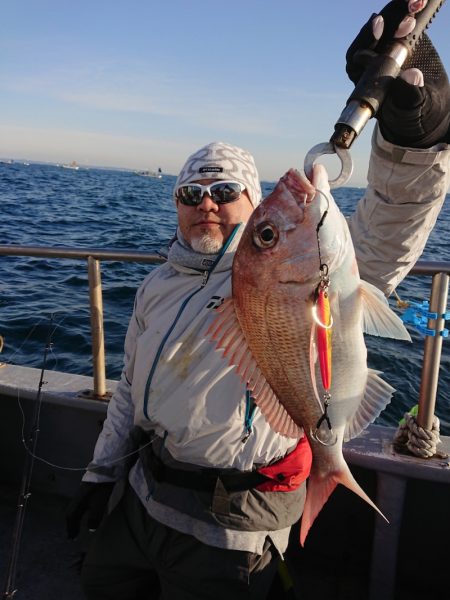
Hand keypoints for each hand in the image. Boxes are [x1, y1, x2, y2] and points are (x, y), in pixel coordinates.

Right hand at [66, 481, 114, 538]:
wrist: (105, 470)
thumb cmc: (101, 489)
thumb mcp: (99, 504)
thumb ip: (94, 517)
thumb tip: (90, 530)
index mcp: (77, 502)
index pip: (70, 517)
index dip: (70, 528)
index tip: (70, 538)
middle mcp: (77, 497)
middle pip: (72, 512)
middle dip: (72, 524)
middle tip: (73, 534)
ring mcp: (82, 492)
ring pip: (76, 508)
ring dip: (77, 517)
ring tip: (79, 525)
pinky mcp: (88, 488)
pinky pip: (81, 504)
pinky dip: (81, 511)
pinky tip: (87, 512)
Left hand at [346, 0, 449, 147]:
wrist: (425, 107)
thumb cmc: (411, 113)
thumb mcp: (411, 108)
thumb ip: (409, 94)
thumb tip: (412, 76)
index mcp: (363, 79)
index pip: (358, 55)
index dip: (370, 39)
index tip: (379, 26)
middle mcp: (370, 61)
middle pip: (372, 34)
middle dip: (388, 22)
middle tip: (407, 16)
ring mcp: (384, 48)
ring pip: (386, 23)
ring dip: (400, 12)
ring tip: (417, 4)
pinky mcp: (400, 39)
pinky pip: (400, 20)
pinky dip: (408, 10)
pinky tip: (419, 4)